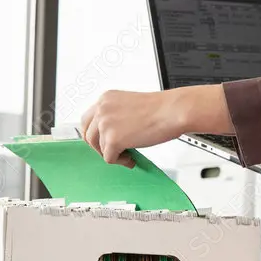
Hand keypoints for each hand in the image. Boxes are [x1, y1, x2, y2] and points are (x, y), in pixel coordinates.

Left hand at [80, 86, 232, 165]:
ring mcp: (105, 124)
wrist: (172, 111)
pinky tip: (132, 158)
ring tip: (128, 154)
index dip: (95, 134)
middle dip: (99, 146)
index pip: (87, 119)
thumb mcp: (130, 105)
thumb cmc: (161, 109)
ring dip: (112, 154)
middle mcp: (102, 109)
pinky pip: (109, 158)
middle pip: (88, 134)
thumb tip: (111, 134)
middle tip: (113, 152)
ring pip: (98, 148)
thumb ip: (116, 116)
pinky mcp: (112, 139)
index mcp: (106, 99)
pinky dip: (121, 161)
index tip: (104, 141)